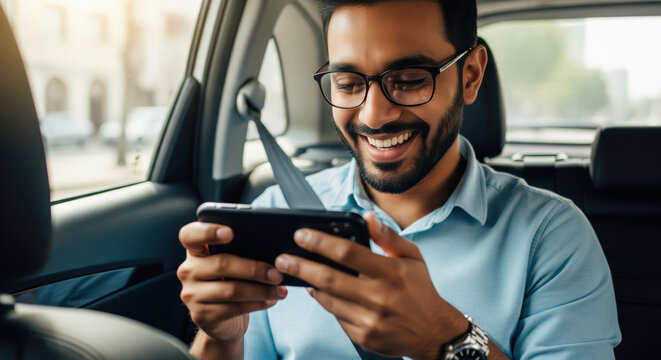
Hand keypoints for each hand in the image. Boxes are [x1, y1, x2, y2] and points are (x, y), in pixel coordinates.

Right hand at [177, 221, 287, 343]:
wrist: (221, 319)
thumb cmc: (231, 281)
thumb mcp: (231, 262)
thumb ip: (240, 251)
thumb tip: (274, 251)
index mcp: (194, 251)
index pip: (190, 235)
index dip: (208, 231)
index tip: (230, 232)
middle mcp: (188, 271)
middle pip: (221, 264)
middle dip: (254, 269)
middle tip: (277, 273)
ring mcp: (192, 294)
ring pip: (232, 290)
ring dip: (261, 290)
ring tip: (279, 289)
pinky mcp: (202, 315)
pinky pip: (234, 308)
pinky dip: (258, 304)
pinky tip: (271, 300)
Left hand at [274, 213, 467, 359]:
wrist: (434, 332)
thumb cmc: (421, 290)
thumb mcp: (412, 257)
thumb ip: (388, 237)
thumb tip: (366, 217)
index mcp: (391, 272)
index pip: (347, 253)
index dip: (320, 242)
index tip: (301, 235)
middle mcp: (379, 297)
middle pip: (330, 278)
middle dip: (301, 265)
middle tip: (282, 258)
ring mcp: (370, 319)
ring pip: (328, 300)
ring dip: (309, 284)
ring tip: (296, 272)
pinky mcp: (363, 336)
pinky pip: (336, 317)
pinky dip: (325, 303)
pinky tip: (318, 292)